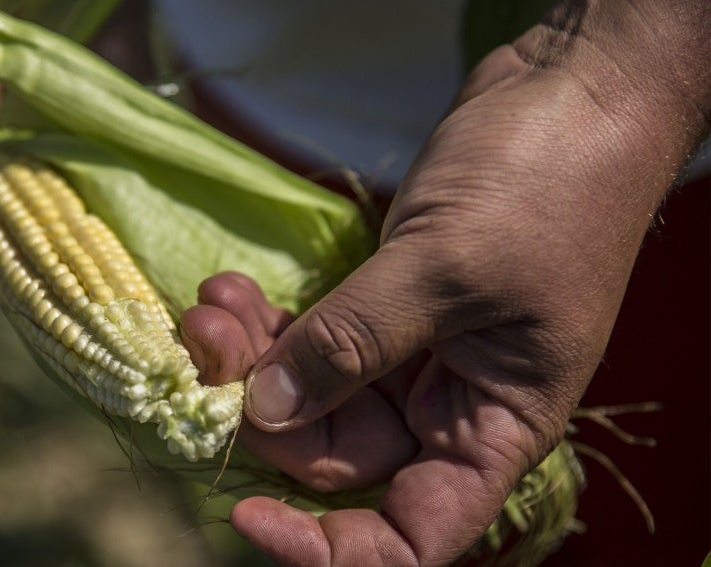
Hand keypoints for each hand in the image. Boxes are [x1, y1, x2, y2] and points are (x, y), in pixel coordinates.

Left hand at [181, 2, 708, 563]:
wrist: (573, 89)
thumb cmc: (542, 185)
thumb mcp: (444, 270)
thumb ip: (352, 344)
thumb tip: (266, 411)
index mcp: (493, 428)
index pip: (412, 535)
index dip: (330, 547)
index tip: (246, 512)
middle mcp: (450, 405)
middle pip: (337, 453)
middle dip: (265, 410)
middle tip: (205, 344)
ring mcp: (415, 352)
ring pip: (313, 392)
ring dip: (253, 357)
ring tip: (210, 305)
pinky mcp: (385, 303)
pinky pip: (313, 336)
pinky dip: (269, 322)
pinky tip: (230, 288)